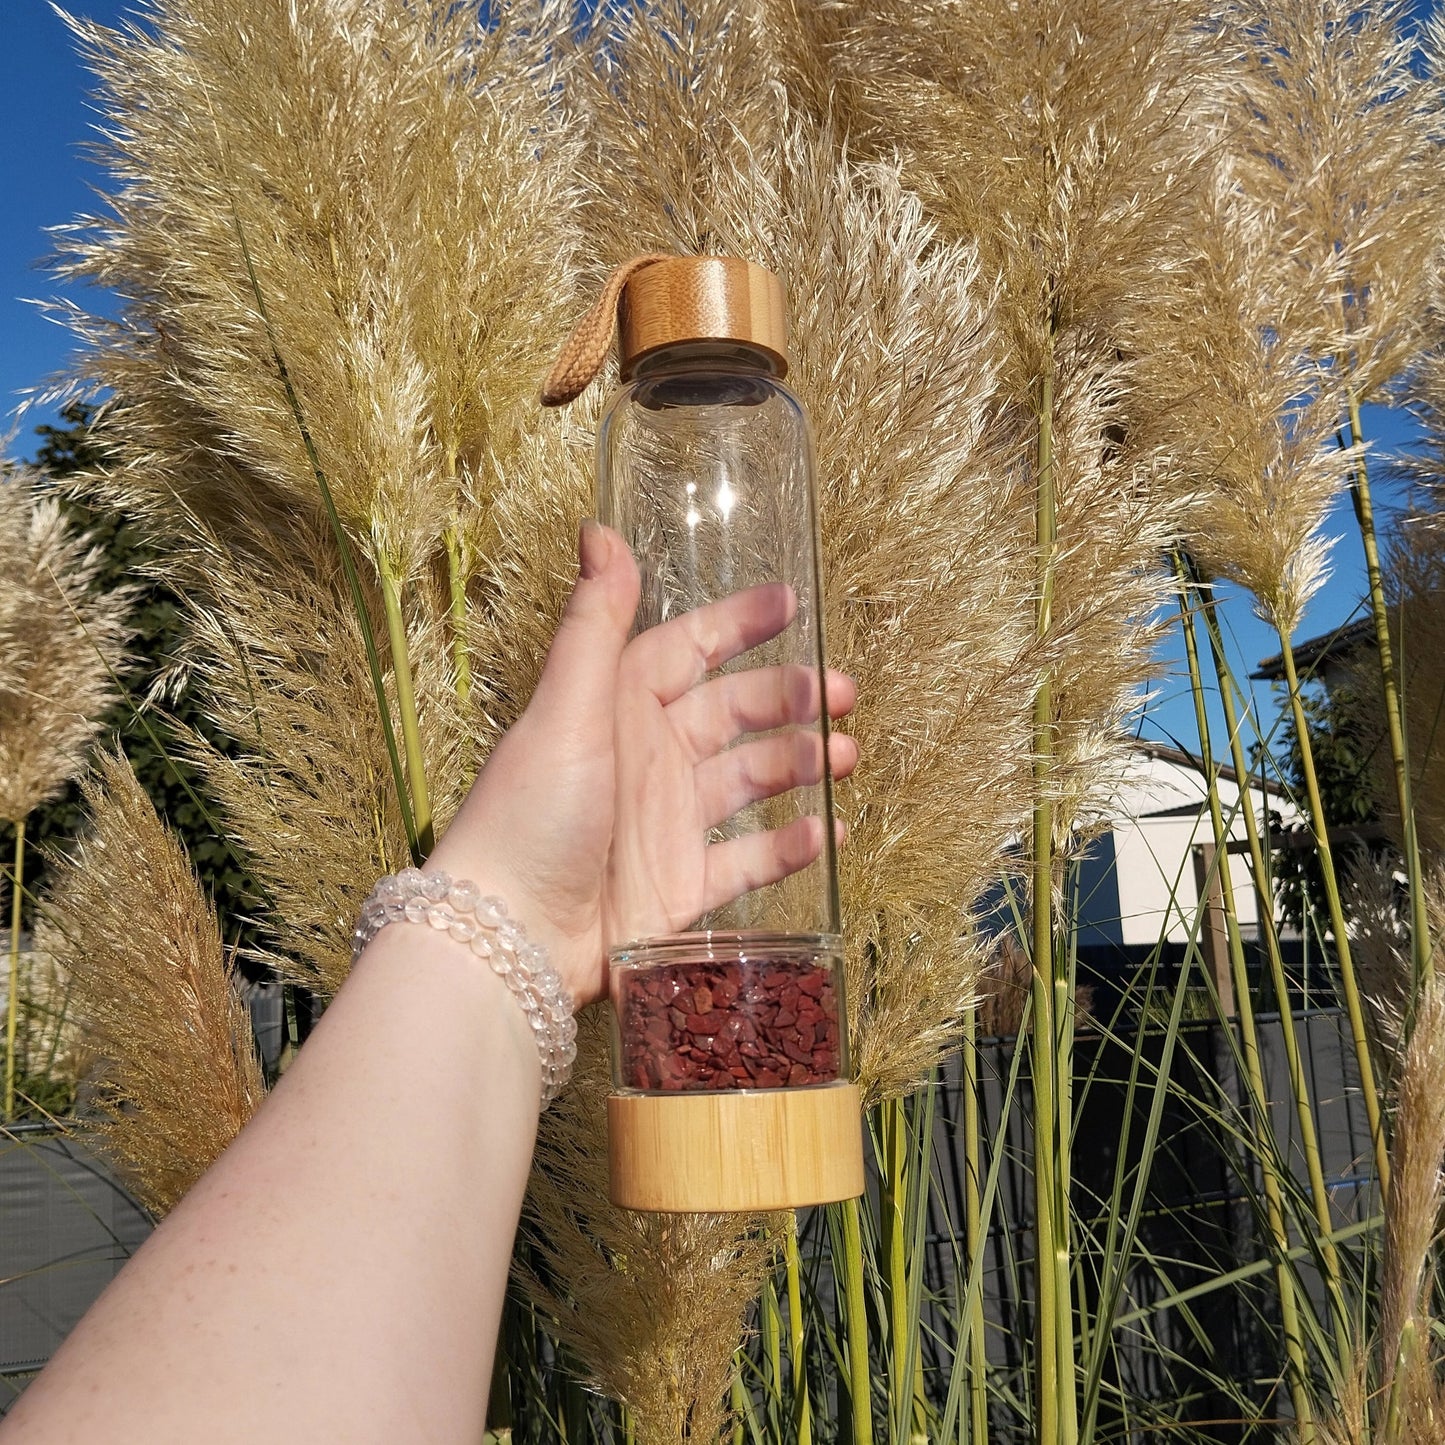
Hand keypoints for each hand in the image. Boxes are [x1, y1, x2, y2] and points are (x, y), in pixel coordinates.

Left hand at [426, 522, 857, 1005]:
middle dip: (789, 697)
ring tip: (841, 756)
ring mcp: (667, 825)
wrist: (511, 939)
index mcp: (616, 710)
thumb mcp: (565, 712)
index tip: (791, 603)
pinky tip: (822, 835)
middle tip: (841, 692)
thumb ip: (593, 627)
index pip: (686, 651)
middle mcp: (646, 759)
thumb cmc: (530, 816)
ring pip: (749, 780)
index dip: (735, 625)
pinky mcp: (681, 888)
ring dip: (799, 764)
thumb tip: (599, 530)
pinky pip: (746, 860)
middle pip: (732, 713)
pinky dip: (786, 847)